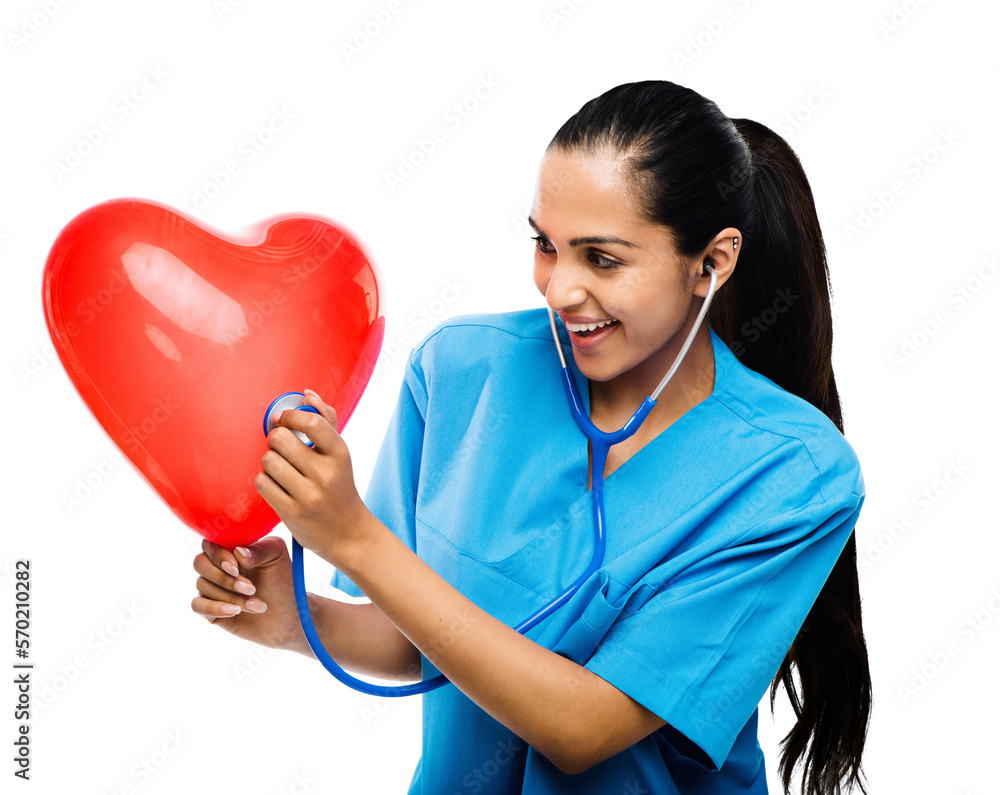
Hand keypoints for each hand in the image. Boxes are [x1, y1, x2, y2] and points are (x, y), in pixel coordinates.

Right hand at [191, 536, 309, 653]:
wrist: (286, 614)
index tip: (237, 567)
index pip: (210, 544)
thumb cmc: (281, 580)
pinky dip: (215, 607)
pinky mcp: (209, 609)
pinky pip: (197, 605)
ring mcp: (211, 588)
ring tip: (258, 605)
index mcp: (230, 549)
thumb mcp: (277, 558)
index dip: (219, 556)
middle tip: (251, 588)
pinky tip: (235, 611)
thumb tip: (238, 551)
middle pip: (200, 563)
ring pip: (203, 586)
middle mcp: (216, 567)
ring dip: (232, 596)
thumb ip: (260, 549)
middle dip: (225, 578)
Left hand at [255, 389, 369, 563]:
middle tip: (281, 449)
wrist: (349, 533)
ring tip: (280, 471)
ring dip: (269, 463)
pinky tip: (276, 486)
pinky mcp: (292, 513)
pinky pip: (262, 483)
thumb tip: (307, 393)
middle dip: (275, 440)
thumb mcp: (340, 454)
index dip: (289, 415)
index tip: (282, 420)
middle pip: (281, 439)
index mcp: (340, 453)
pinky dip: (264, 482)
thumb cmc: (340, 487)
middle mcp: (326, 473)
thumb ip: (326, 420)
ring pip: (268, 461)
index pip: (311, 421)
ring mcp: (309, 495)